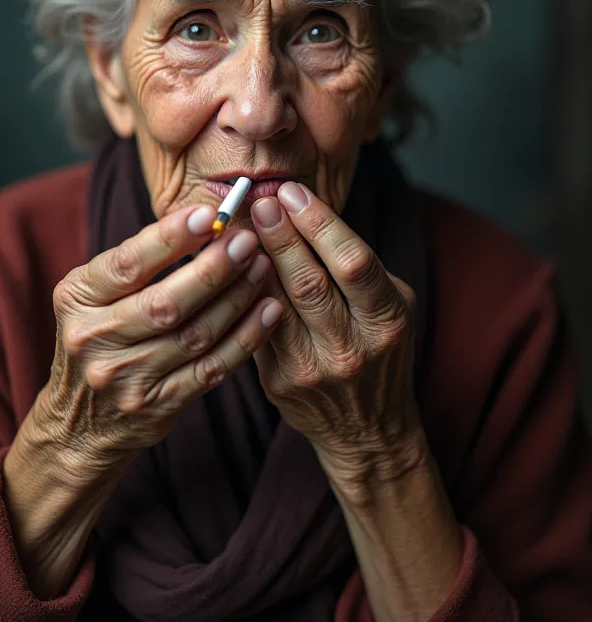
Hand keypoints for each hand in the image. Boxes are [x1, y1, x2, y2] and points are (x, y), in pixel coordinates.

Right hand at [35, 204, 282, 474]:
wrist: (81, 422)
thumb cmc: (101, 336)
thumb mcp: (95, 295)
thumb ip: (139, 263)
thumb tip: (206, 220)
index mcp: (77, 298)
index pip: (127, 265)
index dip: (169, 239)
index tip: (208, 215)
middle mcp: (94, 339)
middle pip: (165, 303)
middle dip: (213, 270)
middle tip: (247, 241)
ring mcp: (125, 378)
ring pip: (195, 334)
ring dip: (236, 298)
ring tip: (262, 267)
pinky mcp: (157, 406)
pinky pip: (212, 367)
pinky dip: (245, 337)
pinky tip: (268, 311)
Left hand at [251, 183, 423, 493]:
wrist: (367, 429)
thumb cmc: (379, 349)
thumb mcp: (390, 305)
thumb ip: (356, 266)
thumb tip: (305, 210)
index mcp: (386, 321)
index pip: (353, 263)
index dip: (320, 223)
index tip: (293, 192)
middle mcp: (351, 348)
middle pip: (308, 281)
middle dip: (280, 234)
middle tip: (258, 198)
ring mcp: (311, 369)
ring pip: (274, 303)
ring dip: (254, 258)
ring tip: (239, 223)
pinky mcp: (278, 381)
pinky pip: (255, 325)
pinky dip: (243, 290)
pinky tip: (230, 262)